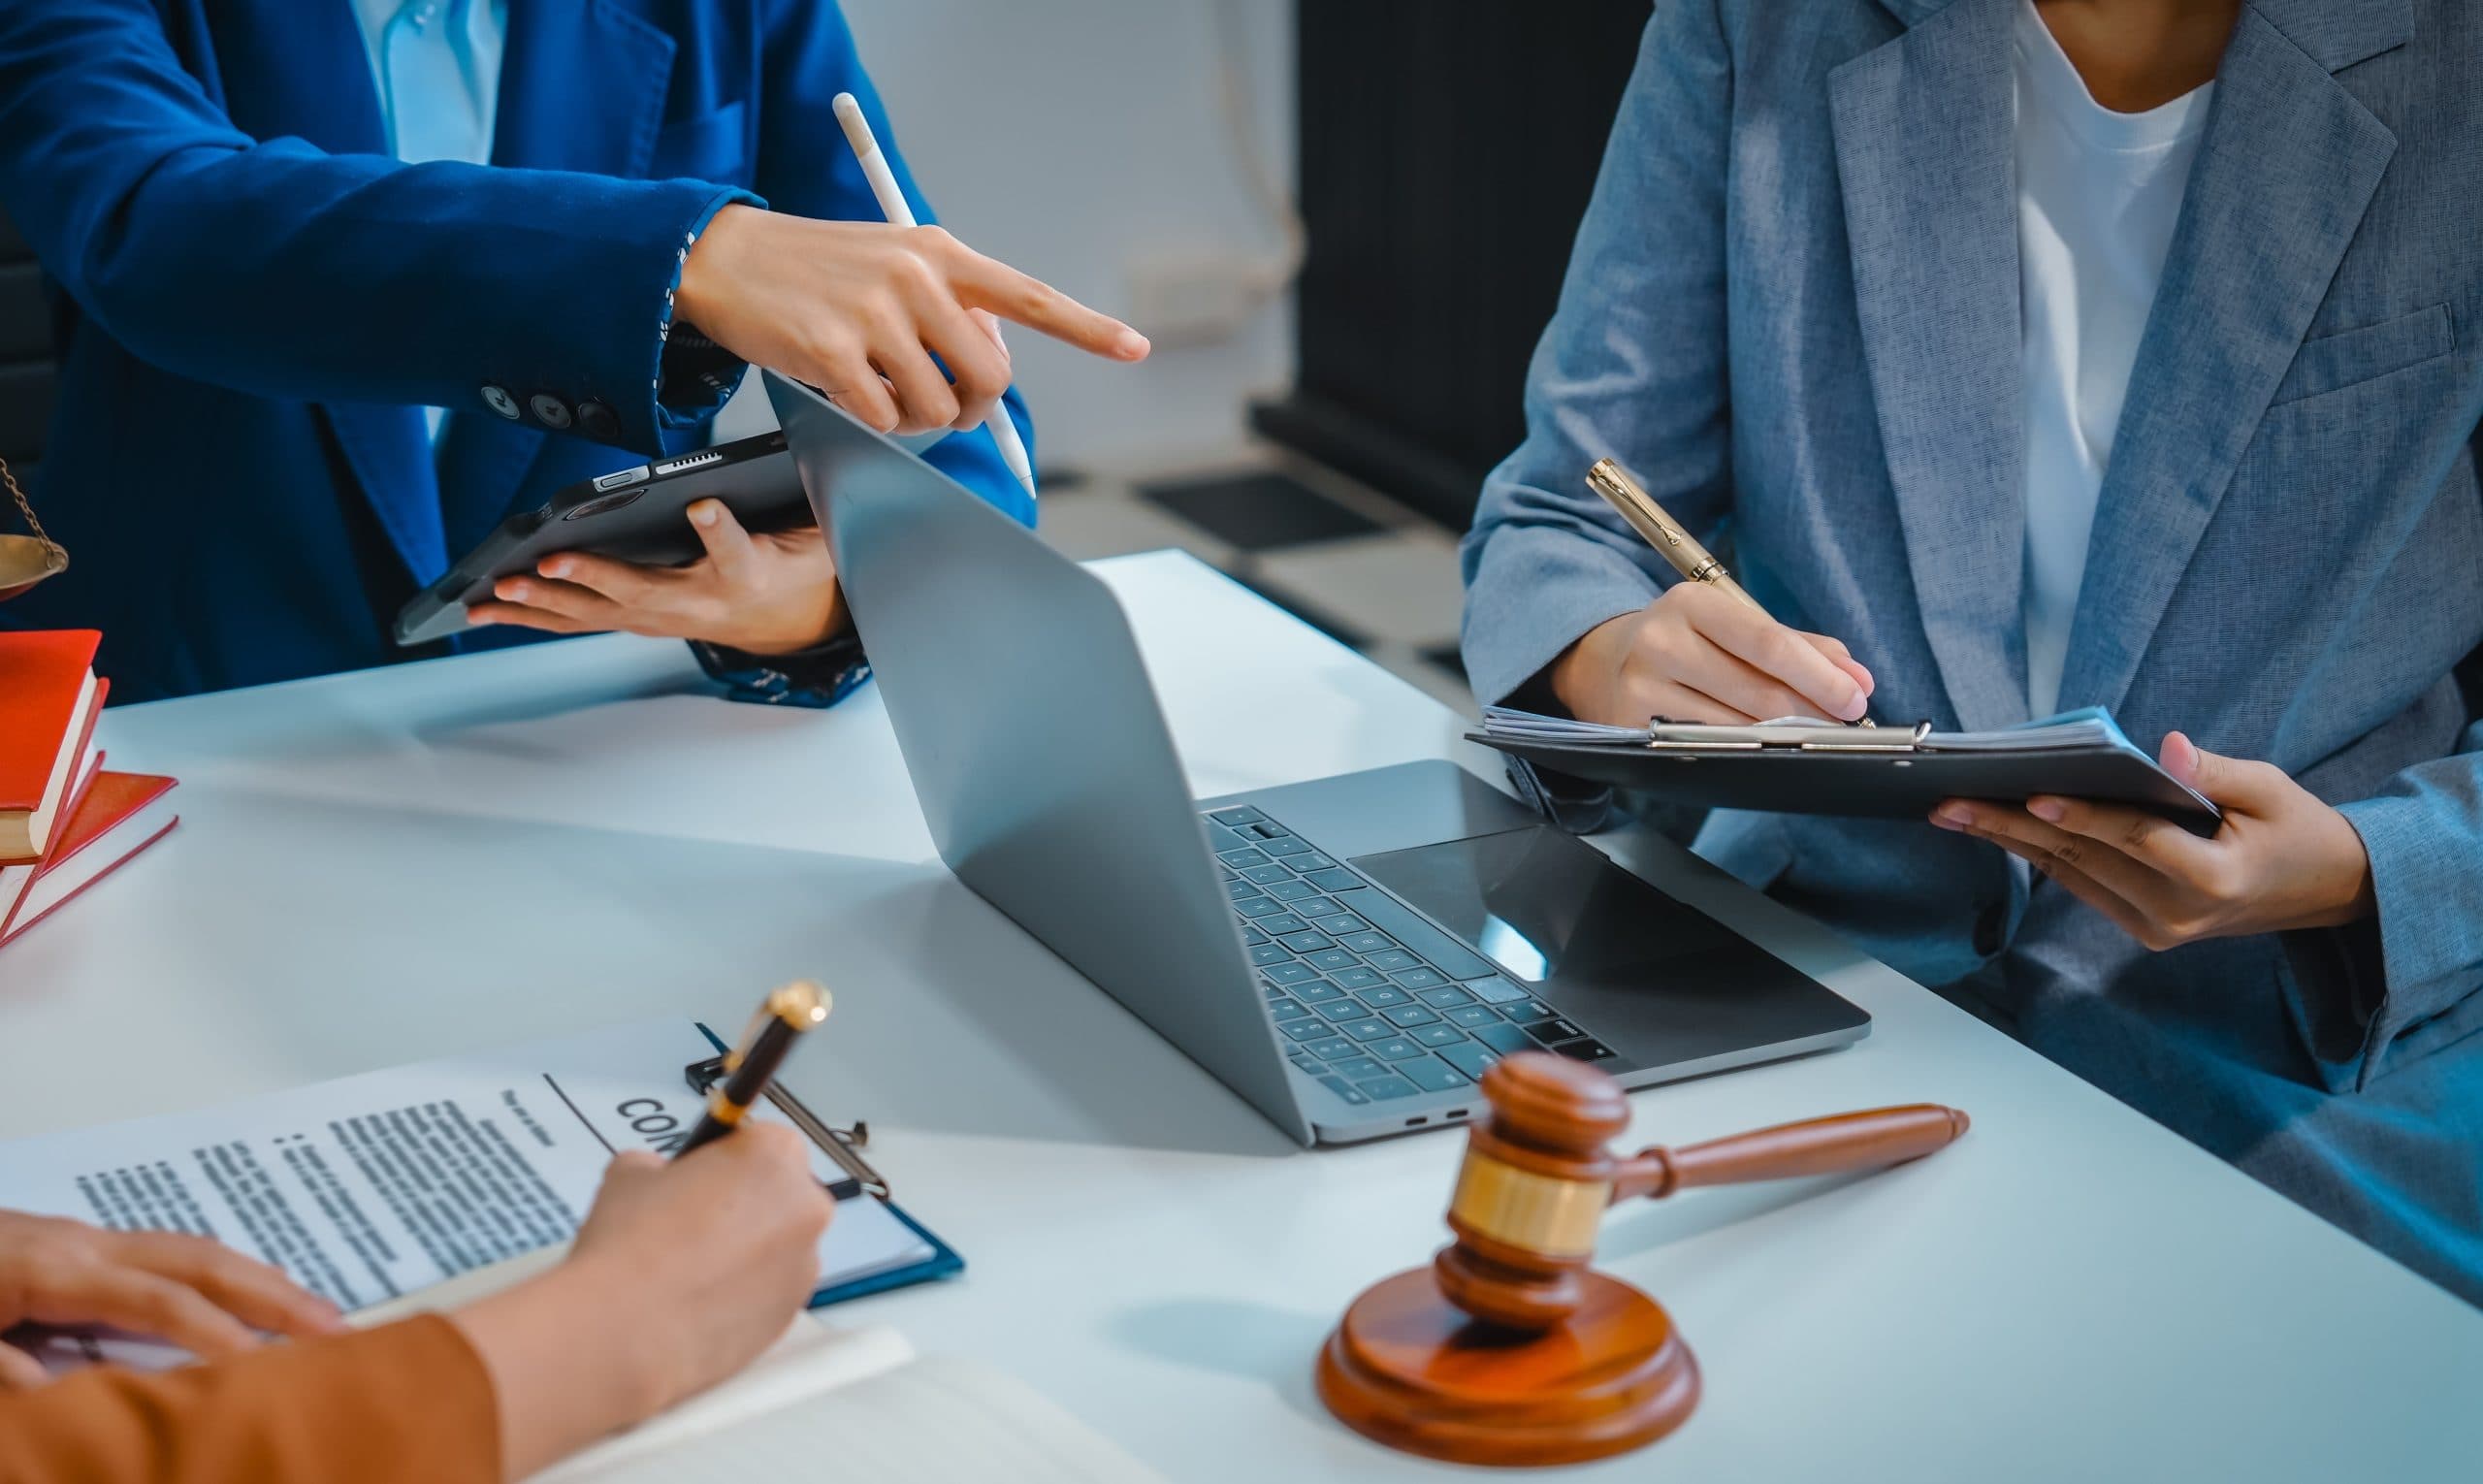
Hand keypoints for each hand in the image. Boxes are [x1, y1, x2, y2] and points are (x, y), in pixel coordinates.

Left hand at [0, 1211, 343, 1387]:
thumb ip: (4, 1371)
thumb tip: (71, 1395)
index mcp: (51, 1268)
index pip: (157, 1302)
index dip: (214, 1335)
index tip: (266, 1371)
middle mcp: (82, 1243)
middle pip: (199, 1258)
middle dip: (273, 1291)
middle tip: (340, 1328)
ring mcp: (81, 1239)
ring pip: (193, 1250)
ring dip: (261, 1280)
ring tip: (319, 1315)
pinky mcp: (74, 1249)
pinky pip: (169, 1257)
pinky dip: (224, 1277)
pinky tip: (248, 1303)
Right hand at [450, 1127, 832, 1477]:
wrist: (626, 1331)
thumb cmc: (632, 1243)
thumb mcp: (631, 1173)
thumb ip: (663, 1166)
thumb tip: (662, 1179)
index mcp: (775, 1154)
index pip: (764, 1142)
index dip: (729, 1160)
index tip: (703, 1179)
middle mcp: (806, 1206)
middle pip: (782, 1194)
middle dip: (747, 1205)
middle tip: (696, 1225)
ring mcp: (805, 1265)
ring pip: (780, 1248)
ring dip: (749, 1253)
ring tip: (693, 1273)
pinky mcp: (792, 1315)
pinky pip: (773, 1292)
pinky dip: (746, 1295)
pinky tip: (701, 1305)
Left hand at [467, 500, 844, 655]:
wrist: (788, 616)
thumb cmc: (785, 563)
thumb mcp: (804, 531)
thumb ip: (784, 504)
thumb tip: (750, 473)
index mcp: (749, 574)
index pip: (736, 551)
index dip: (719, 531)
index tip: (704, 508)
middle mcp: (700, 604)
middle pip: (642, 591)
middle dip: (592, 579)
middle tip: (548, 565)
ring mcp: (665, 619)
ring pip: (600, 613)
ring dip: (546, 603)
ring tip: (498, 592)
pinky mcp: (639, 621)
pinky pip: (583, 620)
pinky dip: (536, 613)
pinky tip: (492, 607)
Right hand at [676, 207, 1149, 435]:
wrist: (727, 256)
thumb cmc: (819, 269)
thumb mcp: (894, 262)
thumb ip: (949, 304)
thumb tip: (993, 367)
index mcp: (941, 252)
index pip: (1028, 296)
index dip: (1085, 328)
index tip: (1133, 348)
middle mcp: (916, 278)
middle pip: (989, 376)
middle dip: (972, 406)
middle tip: (942, 403)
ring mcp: (875, 315)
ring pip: (936, 408)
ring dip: (914, 418)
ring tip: (879, 387)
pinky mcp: (834, 352)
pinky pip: (883, 420)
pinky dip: (870, 420)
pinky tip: (843, 387)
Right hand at [1550, 582, 1875, 724]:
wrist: (1603, 662)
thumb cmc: (1685, 642)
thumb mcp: (1734, 627)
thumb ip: (1800, 646)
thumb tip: (1858, 678)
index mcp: (1693, 603)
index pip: (1768, 642)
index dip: (1819, 675)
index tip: (1856, 697)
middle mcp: (1662, 640)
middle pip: (1757, 689)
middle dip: (1812, 710)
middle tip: (1843, 722)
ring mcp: (1643, 685)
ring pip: (1737, 724)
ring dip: (1784, 734)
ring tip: (1810, 733)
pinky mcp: (1632, 725)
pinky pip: (1708, 744)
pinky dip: (1746, 748)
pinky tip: (1765, 745)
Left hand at [1930, 731, 2376, 949]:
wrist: (2322, 890)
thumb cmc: (2297, 829)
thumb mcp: (2272, 788)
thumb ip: (2216, 772)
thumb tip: (2167, 748)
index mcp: (2213, 877)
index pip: (2133, 839)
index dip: (2082, 816)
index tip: (2032, 796)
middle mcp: (2177, 911)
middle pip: (2083, 859)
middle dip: (2010, 827)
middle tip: (1949, 802)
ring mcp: (2157, 927)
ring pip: (2070, 875)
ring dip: (2009, 842)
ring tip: (1953, 812)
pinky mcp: (2144, 930)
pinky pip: (2082, 886)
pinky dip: (2039, 855)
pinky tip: (1995, 829)